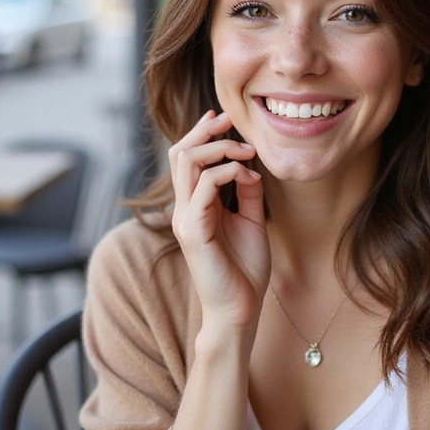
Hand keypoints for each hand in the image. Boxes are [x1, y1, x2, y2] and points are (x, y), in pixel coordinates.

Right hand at [168, 110, 269, 334]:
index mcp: (194, 205)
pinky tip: (247, 177)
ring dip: (217, 148)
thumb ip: (246, 192)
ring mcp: (184, 219)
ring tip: (244, 150)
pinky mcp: (192, 231)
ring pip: (186, 163)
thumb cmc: (244, 269)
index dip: (201, 133)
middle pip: (179, 153)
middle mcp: (183, 209)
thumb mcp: (250, 220)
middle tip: (231, 121)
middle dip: (205, 131)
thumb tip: (249, 164)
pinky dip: (227, 173)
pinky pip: (204, 187)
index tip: (225, 119)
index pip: (186, 158)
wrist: (240, 309)